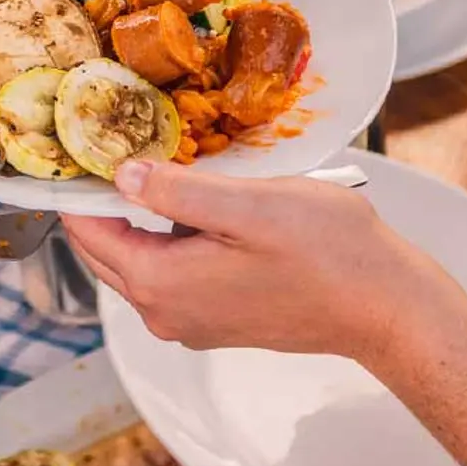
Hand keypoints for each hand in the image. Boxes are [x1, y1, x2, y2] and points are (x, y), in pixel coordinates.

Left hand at [61, 160, 466, 360]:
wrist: (386, 308)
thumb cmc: (330, 254)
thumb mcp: (247, 204)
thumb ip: (175, 191)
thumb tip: (120, 175)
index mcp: (159, 284)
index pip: (86, 231)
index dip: (79, 186)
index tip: (81, 143)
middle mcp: (163, 313)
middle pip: (104, 248)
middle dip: (104, 200)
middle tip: (114, 145)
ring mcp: (189, 321)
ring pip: (138, 259)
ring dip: (141, 217)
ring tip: (161, 167)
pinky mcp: (215, 320)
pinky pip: (171, 272)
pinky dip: (170, 237)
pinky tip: (199, 205)